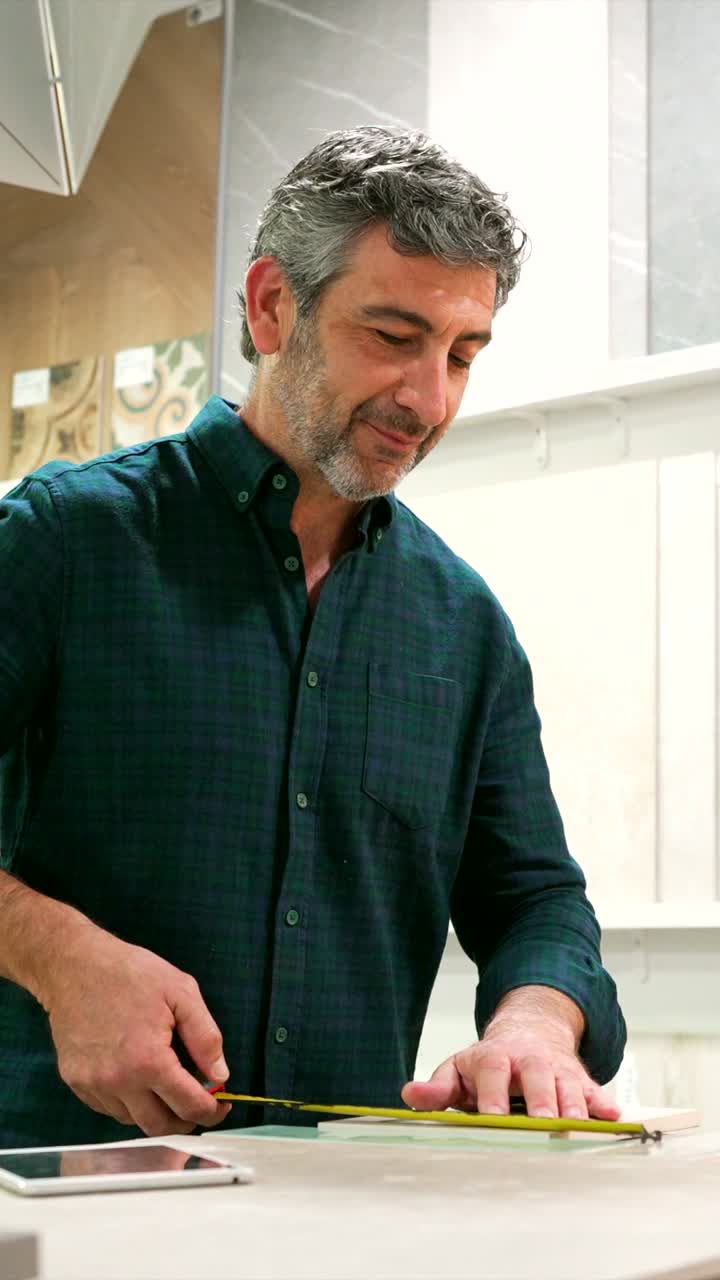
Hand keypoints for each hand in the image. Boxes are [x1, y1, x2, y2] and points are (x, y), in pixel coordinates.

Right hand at [42, 924, 231, 1135]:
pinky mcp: (75, 1082)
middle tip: (198, 1105)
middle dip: (185, 1122)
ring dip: (155, 1112)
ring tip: (167, 1087)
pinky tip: (137, 1080)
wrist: (74, 965)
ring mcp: (93, 1085)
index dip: (212, 1112)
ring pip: (132, 1120)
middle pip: (160, 1127)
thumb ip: (205, 1037)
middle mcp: (119, 1082)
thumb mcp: (181, 992)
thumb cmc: (130, 973)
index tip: (222, 1106)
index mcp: (149, 1061)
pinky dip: (128, 1104)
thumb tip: (220, 1075)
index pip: (189, 1106)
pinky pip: (108, 1108)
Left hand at [402, 986, 619, 1120]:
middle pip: (537, 1078)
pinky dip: (604, 1105)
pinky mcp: (580, 1081)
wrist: (528, 1030)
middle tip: (543, 1128)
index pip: (493, 1073)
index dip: (493, 1096)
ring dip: (574, 1107)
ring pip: (568, 1086)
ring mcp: (557, 1070)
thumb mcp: (459, 1069)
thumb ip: (437, 1087)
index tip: (493, 1120)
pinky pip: (595, 1092)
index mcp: (495, 1057)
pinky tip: (614, 1119)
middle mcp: (529, 1060)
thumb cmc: (488, 1063)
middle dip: (541, 1102)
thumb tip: (410, 1094)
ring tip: (576, 1129)